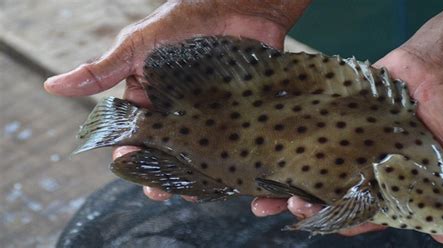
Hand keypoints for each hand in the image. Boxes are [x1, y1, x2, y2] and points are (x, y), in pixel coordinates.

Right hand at [44, 0, 310, 199]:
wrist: (236, 5)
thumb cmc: (183, 20)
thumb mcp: (138, 46)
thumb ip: (102, 71)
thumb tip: (52, 86)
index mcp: (150, 98)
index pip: (135, 133)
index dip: (130, 153)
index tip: (130, 167)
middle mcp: (177, 110)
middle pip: (166, 151)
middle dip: (161, 173)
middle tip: (163, 191)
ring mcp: (207, 113)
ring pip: (196, 152)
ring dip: (191, 174)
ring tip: (193, 192)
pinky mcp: (235, 113)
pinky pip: (228, 142)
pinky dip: (224, 160)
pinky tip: (224, 177)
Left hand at [252, 1, 442, 243]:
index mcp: (390, 182)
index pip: (361, 211)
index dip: (341, 218)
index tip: (319, 219)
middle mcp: (365, 166)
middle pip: (330, 194)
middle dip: (308, 205)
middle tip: (289, 205)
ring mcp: (348, 143)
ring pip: (314, 168)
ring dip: (289, 184)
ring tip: (264, 197)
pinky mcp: (335, 119)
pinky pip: (310, 134)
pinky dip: (290, 144)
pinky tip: (268, 154)